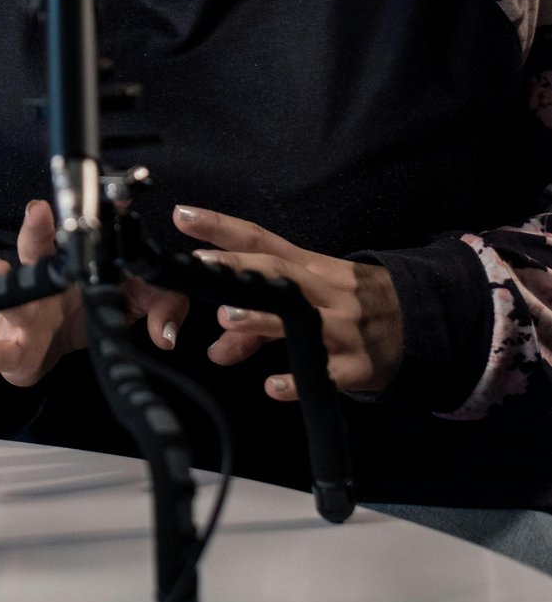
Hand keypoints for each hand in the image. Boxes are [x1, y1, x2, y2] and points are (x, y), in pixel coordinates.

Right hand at [0, 200, 189, 388]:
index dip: (96, 217)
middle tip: (38, 210)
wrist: (50, 353)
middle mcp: (43, 278)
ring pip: (13, 292)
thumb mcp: (131, 305)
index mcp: (71, 261)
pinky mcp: (13, 346)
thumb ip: (160, 307)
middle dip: (36, 228)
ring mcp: (24, 310)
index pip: (84, 234)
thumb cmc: (85, 312)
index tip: (115, 198)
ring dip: (5, 280)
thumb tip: (167, 333)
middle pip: (38, 247)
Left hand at [172, 205, 403, 397]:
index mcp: (310, 267)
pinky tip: (274, 387)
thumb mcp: (306, 304)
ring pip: (304, 319)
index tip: (183, 215)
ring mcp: (344, 327)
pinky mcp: (359, 365)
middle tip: (200, 266)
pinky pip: (329, 374)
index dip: (222, 226)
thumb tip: (215, 349)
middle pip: (281, 272)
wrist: (417, 323)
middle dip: (241, 268)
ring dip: (265, 319)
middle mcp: (325, 291)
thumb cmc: (347, 305)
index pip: (261, 239)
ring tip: (229, 318)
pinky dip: (301, 381)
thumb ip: (255, 322)